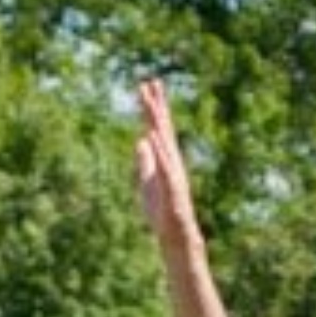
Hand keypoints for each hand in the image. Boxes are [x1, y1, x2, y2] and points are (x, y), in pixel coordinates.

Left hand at [133, 77, 198, 248]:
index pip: (158, 128)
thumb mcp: (146, 182)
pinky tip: (150, 134)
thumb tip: (140, 141)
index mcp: (164, 158)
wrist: (174, 234)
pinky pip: (163, 164)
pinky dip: (157, 149)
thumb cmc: (162, 211)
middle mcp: (171, 160)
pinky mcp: (171, 185)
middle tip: (149, 82)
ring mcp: (173, 171)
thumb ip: (144, 161)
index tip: (147, 86)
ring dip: (156, 122)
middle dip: (155, 106)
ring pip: (163, 141)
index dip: (151, 108)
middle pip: (162, 128)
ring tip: (149, 102)